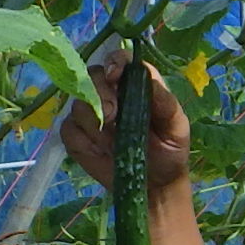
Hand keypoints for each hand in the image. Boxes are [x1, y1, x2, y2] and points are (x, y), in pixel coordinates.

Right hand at [56, 49, 190, 192]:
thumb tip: (148, 76)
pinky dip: (81, 140)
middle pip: (92, 75)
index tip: (114, 76)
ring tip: (112, 141)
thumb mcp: (176, 126)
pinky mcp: (77, 136)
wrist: (155, 184)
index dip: (114, 62)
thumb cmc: (169, 150)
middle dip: (99, 92)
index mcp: (135, 84)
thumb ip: (165, 101)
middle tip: (112, 115)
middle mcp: (110, 94)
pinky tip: (99, 150)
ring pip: (77, 103)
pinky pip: (68, 129)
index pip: (119, 60)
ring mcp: (91, 114)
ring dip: (92, 121)